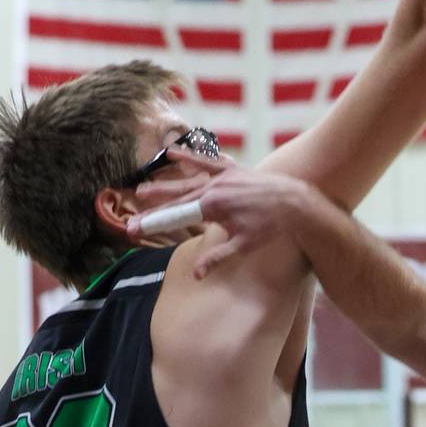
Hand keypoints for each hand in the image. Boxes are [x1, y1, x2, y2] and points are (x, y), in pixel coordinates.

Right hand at [129, 167, 315, 282]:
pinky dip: (189, 156)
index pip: (175, 215)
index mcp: (212, 207)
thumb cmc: (269, 226)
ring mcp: (221, 176)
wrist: (293, 202)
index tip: (134, 228)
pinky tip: (172, 152)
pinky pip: (206, 161)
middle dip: (152, 209)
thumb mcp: (242, 245)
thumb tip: (197, 274)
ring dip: (164, 186)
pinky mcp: (230, 169)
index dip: (153, 222)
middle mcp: (212, 188)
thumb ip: (216, 257)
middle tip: (132, 218)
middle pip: (175, 199)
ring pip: (186, 181)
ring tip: (142, 190)